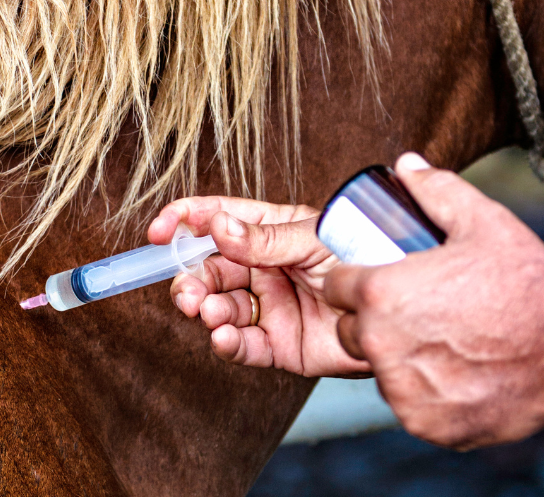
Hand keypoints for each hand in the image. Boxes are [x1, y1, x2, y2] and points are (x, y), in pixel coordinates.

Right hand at [148, 197, 371, 376]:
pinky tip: (222, 337)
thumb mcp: (315, 239)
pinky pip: (243, 345)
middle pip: (209, 269)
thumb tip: (216, 225)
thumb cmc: (369, 259)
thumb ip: (263, 238)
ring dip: (207, 310)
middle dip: (191, 280)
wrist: (405, 311)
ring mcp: (269, 306)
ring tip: (212, 314)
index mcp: (268, 232)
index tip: (159, 232)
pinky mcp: (279, 344)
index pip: (214, 219)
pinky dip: (226, 343)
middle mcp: (263, 268)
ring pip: (220, 307)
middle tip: (189, 294)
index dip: (183, 221)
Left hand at [325, 153, 543, 448]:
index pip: (338, 286)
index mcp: (380, 294)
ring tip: (439, 341)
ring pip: (377, 367)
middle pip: (351, 329)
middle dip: (373, 320)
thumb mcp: (485, 224)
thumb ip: (435, 191)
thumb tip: (405, 165)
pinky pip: (405, 402)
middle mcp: (381, 343)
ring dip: (397, 357)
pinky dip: (424, 392)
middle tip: (416, 313)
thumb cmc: (528, 287)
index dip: (358, 281)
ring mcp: (401, 386)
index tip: (382, 281)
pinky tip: (452, 372)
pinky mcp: (423, 421)